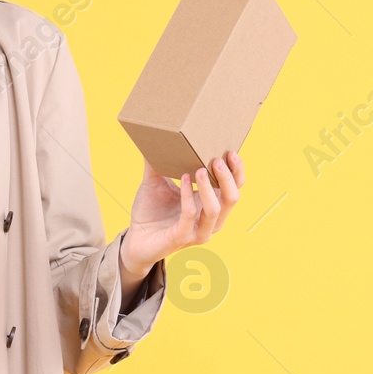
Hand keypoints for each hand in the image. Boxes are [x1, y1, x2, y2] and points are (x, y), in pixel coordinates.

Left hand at [120, 150, 244, 273]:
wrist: (135, 239)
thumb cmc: (150, 211)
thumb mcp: (155, 182)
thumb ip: (157, 162)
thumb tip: (155, 134)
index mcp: (209, 203)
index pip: (234, 188)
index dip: (237, 171)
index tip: (231, 152)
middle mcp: (210, 219)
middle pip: (232, 198)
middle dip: (228, 178)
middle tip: (218, 159)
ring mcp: (199, 231)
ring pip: (216, 209)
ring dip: (209, 187)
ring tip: (199, 169)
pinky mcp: (183, 237)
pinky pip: (191, 215)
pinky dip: (187, 196)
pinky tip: (182, 180)